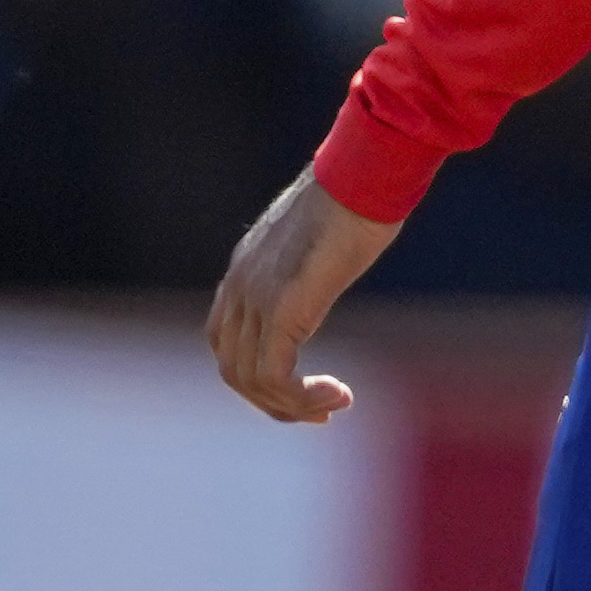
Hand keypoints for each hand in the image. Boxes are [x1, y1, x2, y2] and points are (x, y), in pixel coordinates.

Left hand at [208, 167, 399, 423]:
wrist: (364, 176)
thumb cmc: (360, 196)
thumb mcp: (323, 238)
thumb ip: (311, 262)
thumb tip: (331, 266)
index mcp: (245, 270)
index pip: (226, 341)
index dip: (258, 376)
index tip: (303, 388)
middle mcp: (240, 286)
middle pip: (232, 368)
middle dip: (274, 401)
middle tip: (321, 413)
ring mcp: (257, 297)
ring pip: (250, 379)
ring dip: (292, 406)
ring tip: (333, 406)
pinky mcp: (283, 308)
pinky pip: (275, 375)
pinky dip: (302, 397)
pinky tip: (337, 394)